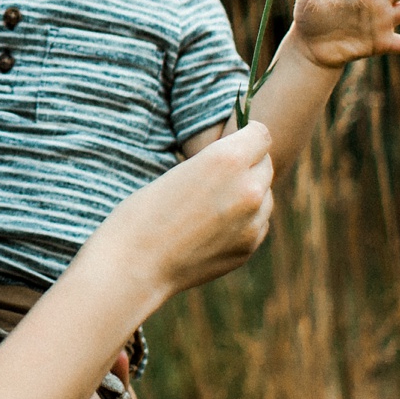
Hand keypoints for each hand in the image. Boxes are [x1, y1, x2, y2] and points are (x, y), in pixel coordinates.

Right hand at [93, 123, 273, 300]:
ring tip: (212, 203)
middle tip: (218, 175)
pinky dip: (244, 221)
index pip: (261, 134)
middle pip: (266, 164)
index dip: (245, 135)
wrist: (134, 264)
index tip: (231, 142)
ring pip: (265, 196)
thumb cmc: (143, 212)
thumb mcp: (180, 170)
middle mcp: (248, 188)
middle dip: (248, 165)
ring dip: (248, 194)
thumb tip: (246, 163)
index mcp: (227, 159)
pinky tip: (212, 227)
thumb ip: (219, 164)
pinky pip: (258, 223)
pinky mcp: (249, 248)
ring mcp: (252, 222)